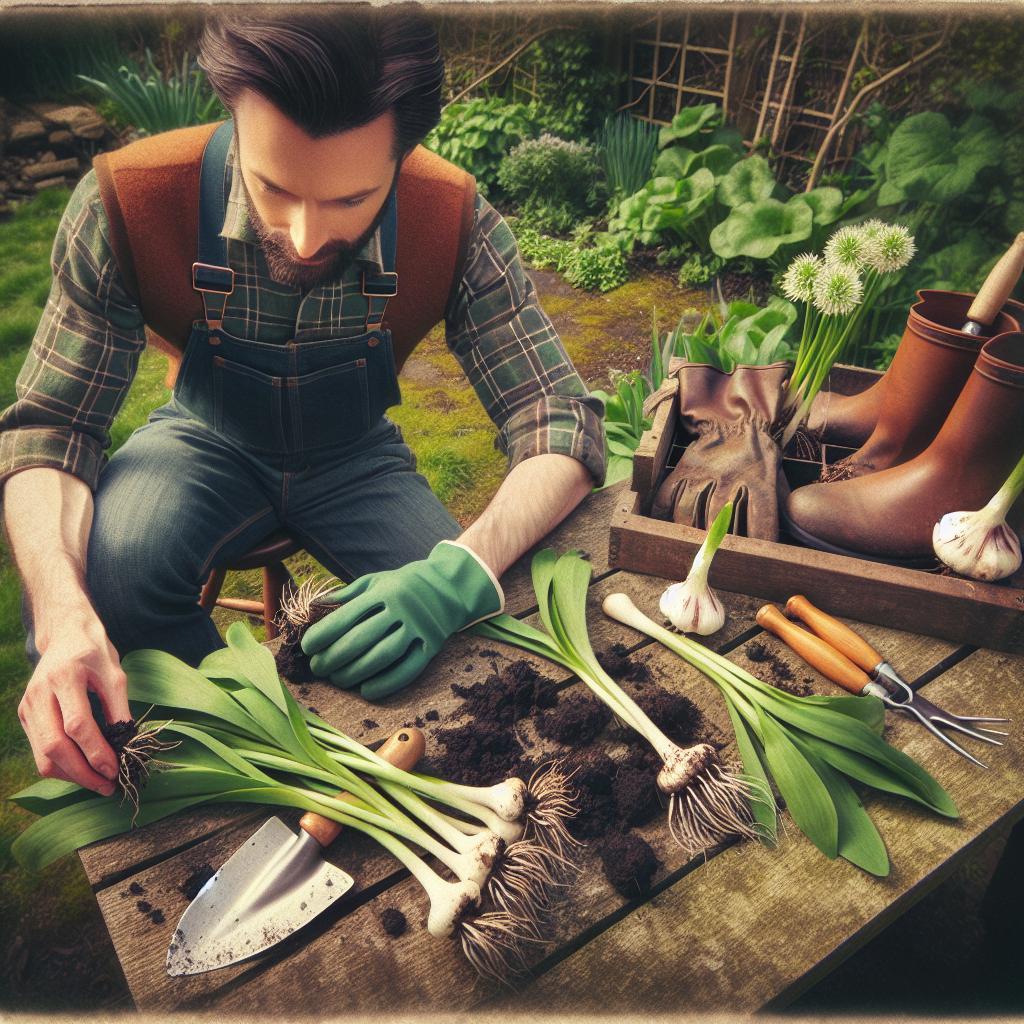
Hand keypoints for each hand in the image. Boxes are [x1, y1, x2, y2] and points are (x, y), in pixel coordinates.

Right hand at [18, 612, 131, 795]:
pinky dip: (62, 766)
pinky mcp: (26, 717)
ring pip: (43, 756)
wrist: (64, 635)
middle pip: (54, 747)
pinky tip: (83, 769)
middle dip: (83, 773)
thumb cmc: (94, 652)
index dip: (96, 752)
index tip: (116, 768)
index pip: (77, 725)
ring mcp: (28, 707)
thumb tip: (127, 744)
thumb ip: (119, 708)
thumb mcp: (115, 674)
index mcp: (64, 678)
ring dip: (71, 775)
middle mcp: (39, 695)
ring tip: (98, 782)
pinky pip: (39, 752)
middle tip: (107, 786)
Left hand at [301, 540, 503, 700]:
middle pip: (362, 638)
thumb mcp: (375, 581)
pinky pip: (408, 670)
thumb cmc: (402, 586)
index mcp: (384, 591)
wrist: (449, 586)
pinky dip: (386, 683)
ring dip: (356, 672)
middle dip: (334, 656)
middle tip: (318, 668)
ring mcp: (419, 628)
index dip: (323, 633)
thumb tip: (312, 610)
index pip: (347, 615)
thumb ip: (346, 596)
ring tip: (337, 680)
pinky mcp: (432, 647)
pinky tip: (366, 691)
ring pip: (383, 656)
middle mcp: (402, 609)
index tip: (307, 646)